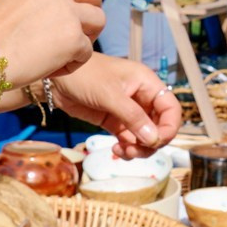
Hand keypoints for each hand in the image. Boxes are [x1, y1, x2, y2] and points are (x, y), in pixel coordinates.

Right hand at [0, 0, 102, 86]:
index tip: (67, 16)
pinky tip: (50, 70)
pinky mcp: (73, 37)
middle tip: (78, 34)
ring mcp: (67, 11)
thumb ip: (36, 4)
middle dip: (91, 12)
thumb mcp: (10, 5)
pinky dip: (72, 65)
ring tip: (63, 56)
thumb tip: (54, 19)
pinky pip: (87, 51)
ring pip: (98, 20)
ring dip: (85, 39)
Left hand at [48, 56, 180, 153]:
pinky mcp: (114, 122)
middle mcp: (141, 97)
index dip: (169, 127)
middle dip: (152, 142)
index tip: (157, 142)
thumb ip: (133, 117)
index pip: (170, 108)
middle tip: (136, 149)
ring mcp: (128, 111)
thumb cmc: (84, 75)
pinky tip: (117, 150)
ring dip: (139, 148)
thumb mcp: (110, 95)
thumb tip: (153, 140)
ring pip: (145, 136)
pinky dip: (127, 148)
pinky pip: (129, 139)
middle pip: (160, 126)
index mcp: (147, 83)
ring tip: (124, 151)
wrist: (56, 78)